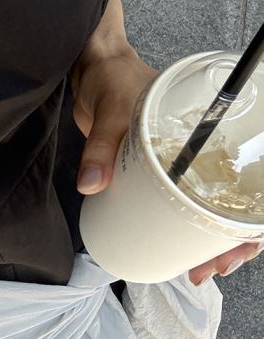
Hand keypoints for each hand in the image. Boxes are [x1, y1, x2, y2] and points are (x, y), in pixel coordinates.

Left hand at [71, 0, 263, 285]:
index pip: (252, 177)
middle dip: (229, 242)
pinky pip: (178, 204)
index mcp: (212, 130)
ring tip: (196, 271)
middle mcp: (205, 149)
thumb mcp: (112, 111)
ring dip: (207, 242)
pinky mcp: (157, 171)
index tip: (239, 246)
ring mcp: (182, 162)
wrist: (92, 67)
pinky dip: (180, 229)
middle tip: (210, 269)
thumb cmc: (114, 77)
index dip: (252, 220)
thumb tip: (91, 186)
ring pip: (208, 208)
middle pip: (234, 202)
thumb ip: (100, 147)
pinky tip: (175, 252)